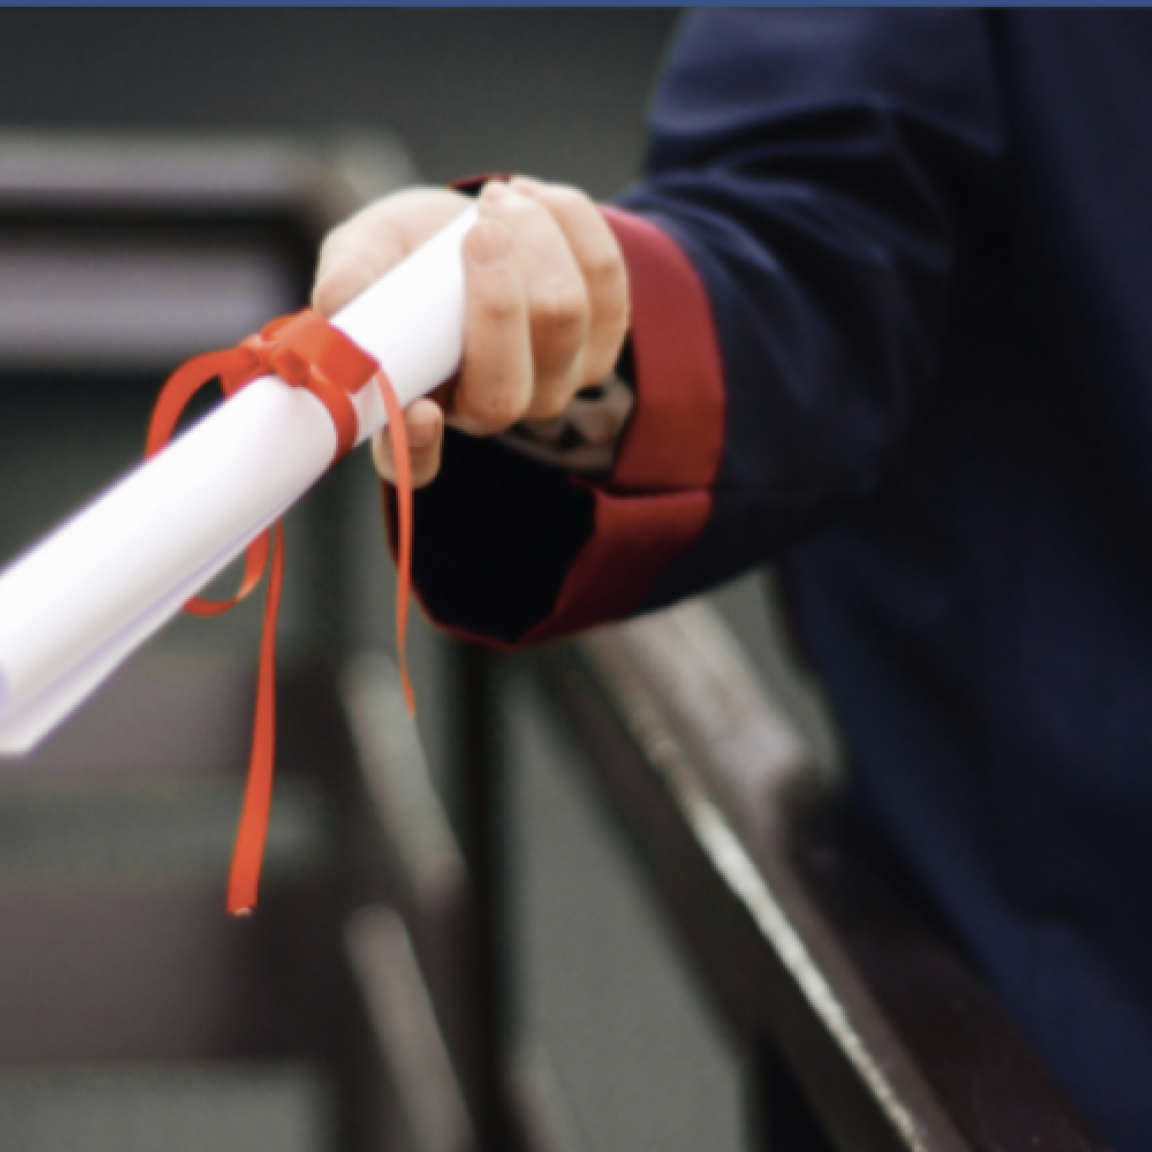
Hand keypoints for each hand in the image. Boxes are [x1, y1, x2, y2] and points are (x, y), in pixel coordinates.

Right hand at [312, 178, 629, 486]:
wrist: (473, 223)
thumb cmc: (408, 253)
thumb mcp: (366, 252)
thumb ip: (349, 276)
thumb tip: (335, 302)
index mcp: (421, 407)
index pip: (416, 463)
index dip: (419, 447)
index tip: (420, 411)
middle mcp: (491, 410)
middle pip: (507, 387)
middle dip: (498, 295)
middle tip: (478, 227)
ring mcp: (555, 382)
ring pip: (564, 319)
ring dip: (535, 238)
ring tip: (497, 199)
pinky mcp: (602, 339)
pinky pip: (607, 278)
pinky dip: (571, 222)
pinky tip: (535, 198)